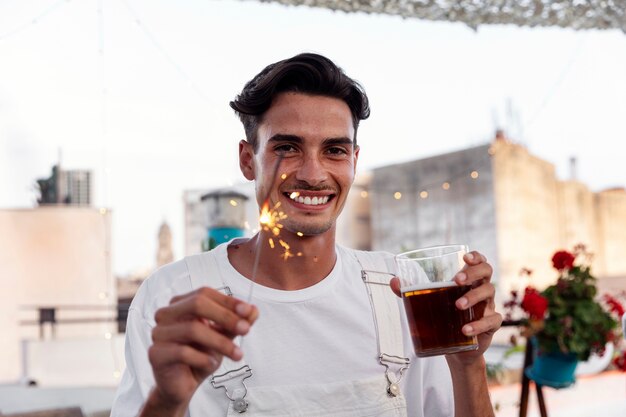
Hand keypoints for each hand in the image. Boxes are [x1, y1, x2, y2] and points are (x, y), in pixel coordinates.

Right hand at [146, 287, 258, 411]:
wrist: (182, 386)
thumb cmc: (200, 356)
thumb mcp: (223, 337)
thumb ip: (236, 323)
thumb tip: (253, 311)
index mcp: (180, 304)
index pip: (204, 293)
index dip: (228, 301)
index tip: (249, 312)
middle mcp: (166, 314)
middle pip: (197, 304)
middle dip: (225, 316)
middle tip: (246, 330)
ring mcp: (158, 333)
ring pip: (193, 329)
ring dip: (220, 342)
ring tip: (236, 354)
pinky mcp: (155, 354)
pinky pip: (183, 352)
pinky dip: (203, 358)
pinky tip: (212, 364)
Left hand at [390, 251, 501, 363]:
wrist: (457, 349)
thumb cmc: (444, 317)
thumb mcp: (429, 303)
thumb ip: (412, 291)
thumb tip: (393, 281)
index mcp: (469, 281)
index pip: (478, 262)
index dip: (476, 256)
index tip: (465, 258)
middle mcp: (481, 290)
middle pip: (486, 272)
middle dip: (473, 273)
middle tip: (456, 281)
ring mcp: (488, 307)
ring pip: (489, 293)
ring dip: (473, 297)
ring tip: (457, 306)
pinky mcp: (491, 325)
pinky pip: (492, 321)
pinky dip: (479, 324)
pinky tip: (465, 329)